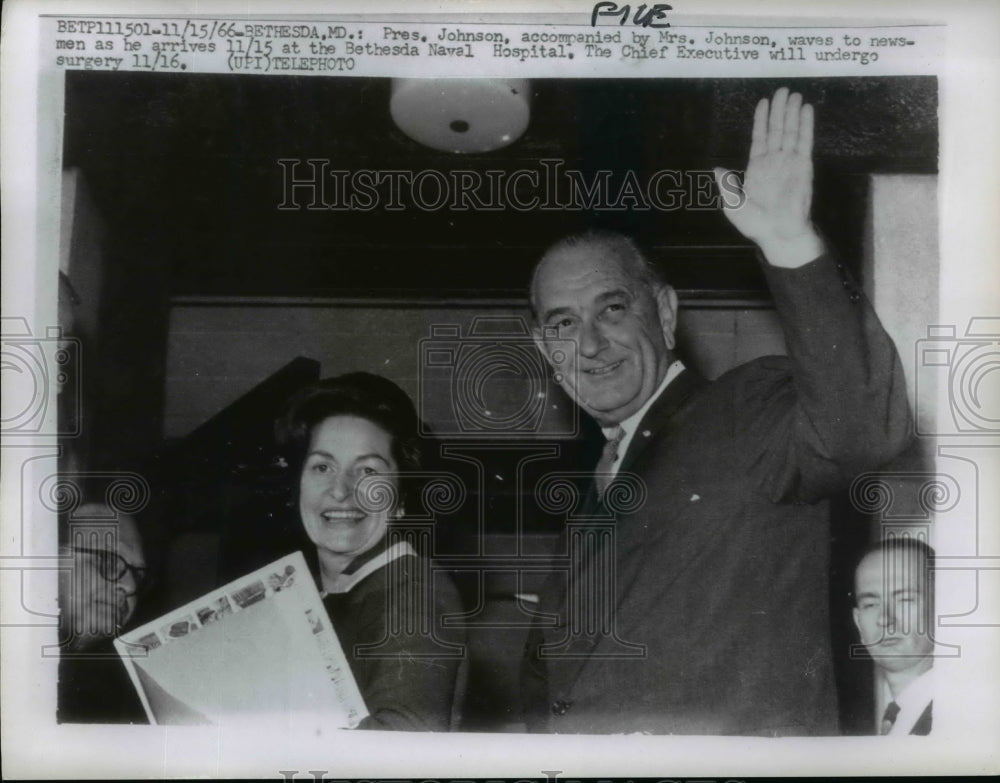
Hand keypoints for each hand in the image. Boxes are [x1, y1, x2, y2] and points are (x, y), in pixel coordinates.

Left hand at [714, 87, 823, 267]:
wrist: (778, 233)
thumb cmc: (756, 224)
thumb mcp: (733, 205)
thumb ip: (726, 186)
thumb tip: (716, 169)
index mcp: (757, 168)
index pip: (760, 138)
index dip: (761, 120)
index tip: (763, 102)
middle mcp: (774, 161)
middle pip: (777, 129)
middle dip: (779, 109)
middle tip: (782, 89)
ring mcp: (790, 162)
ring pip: (791, 131)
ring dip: (792, 112)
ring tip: (794, 93)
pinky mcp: (803, 165)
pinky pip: (804, 141)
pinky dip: (806, 124)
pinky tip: (806, 109)